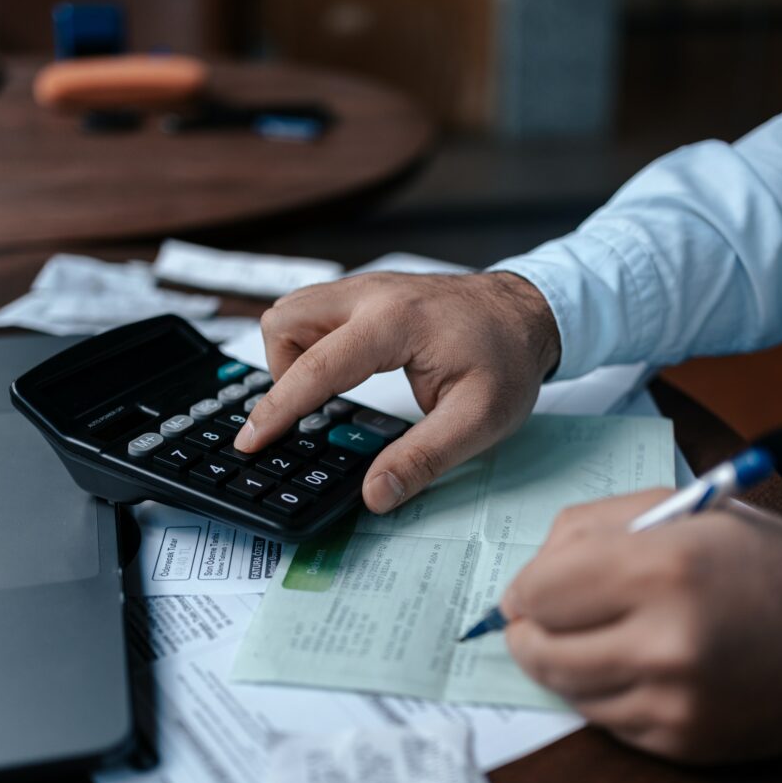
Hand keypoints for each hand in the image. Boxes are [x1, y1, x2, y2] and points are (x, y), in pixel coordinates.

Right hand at [234, 271, 559, 512]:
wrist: (530, 312)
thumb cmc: (509, 359)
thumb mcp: (478, 420)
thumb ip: (423, 459)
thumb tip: (375, 495)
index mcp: (394, 323)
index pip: (314, 366)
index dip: (277, 409)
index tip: (251, 441)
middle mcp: (371, 294)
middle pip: (284, 321)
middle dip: (281, 372)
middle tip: (312, 412)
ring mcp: (368, 287)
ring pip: (294, 310)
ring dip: (293, 355)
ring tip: (327, 394)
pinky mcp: (369, 292)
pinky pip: (315, 310)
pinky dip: (311, 342)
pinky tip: (341, 372)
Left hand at [501, 490, 781, 762]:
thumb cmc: (757, 559)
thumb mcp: (675, 511)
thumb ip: (588, 528)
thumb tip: (526, 579)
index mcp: (660, 568)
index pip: (539, 591)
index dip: (524, 587)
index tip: (527, 588)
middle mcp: (664, 642)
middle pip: (540, 649)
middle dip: (527, 630)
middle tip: (534, 618)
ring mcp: (675, 702)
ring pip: (566, 689)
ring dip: (559, 662)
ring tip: (582, 635)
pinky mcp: (683, 743)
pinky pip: (604, 720)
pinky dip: (599, 691)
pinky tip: (624, 664)